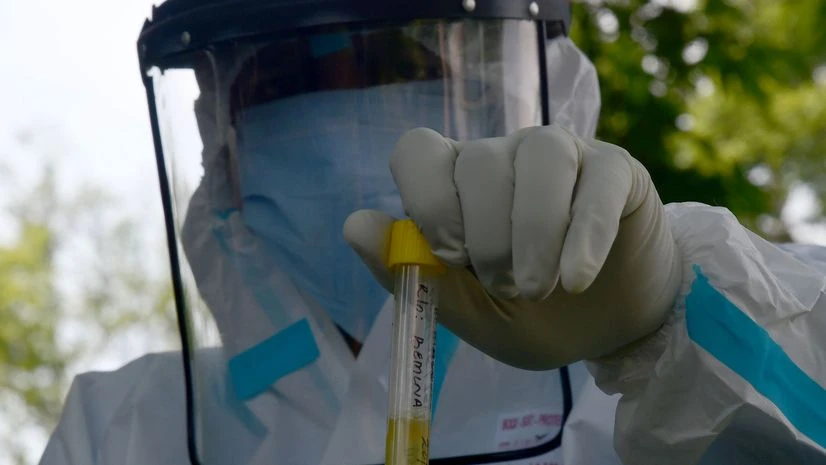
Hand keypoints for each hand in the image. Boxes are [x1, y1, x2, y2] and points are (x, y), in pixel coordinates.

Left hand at [344, 125, 681, 369]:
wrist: (609, 327)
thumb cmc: (531, 315)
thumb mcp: (467, 309)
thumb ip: (412, 271)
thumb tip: (353, 226)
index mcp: (455, 184)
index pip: (418, 151)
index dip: (429, 202)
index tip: (449, 257)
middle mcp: (502, 157)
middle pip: (478, 162)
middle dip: (486, 238)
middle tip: (505, 288)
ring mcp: (561, 155)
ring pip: (539, 157)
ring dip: (533, 234)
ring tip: (539, 289)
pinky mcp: (616, 170)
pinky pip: (597, 182)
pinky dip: (584, 235)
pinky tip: (577, 279)